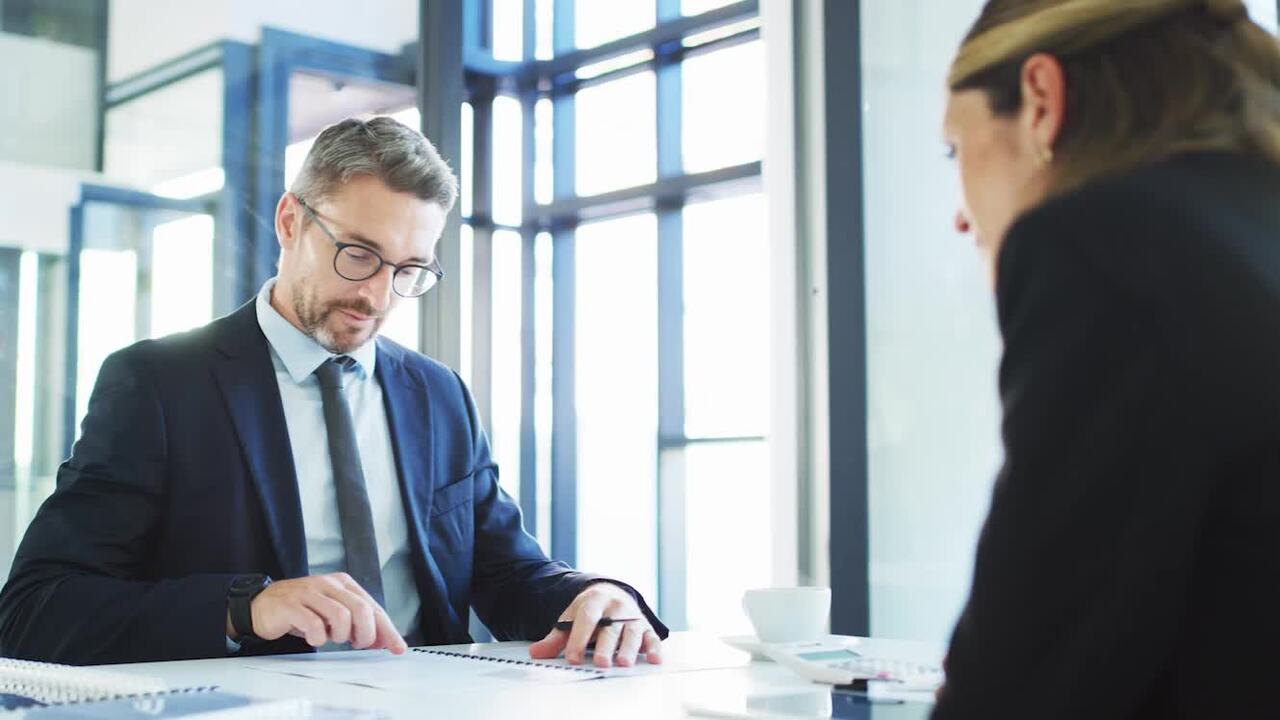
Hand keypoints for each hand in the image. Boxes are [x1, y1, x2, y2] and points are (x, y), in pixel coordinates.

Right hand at [226, 572, 406, 653]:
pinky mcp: (291, 605)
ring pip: (340, 616)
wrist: (262, 605)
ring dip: (340, 635)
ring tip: (331, 638)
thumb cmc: (303, 610)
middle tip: (358, 644)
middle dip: (366, 634)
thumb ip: (357, 623)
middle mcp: (328, 584)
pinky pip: (314, 624)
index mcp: (343, 583)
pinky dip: (318, 637)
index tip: (397, 647)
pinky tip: (315, 638)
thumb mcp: (333, 613)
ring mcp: (309, 592)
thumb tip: (385, 641)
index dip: (387, 629)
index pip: (372, 606)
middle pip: (361, 609)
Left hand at [528, 583, 661, 667]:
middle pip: (611, 627)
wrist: (612, 593)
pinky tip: (653, 659)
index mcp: (594, 600)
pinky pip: (652, 637)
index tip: (573, 658)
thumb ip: (556, 638)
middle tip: (601, 662)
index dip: (579, 638)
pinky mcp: (646, 627)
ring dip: (629, 648)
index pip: (587, 618)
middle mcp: (616, 606)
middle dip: (606, 646)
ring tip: (623, 662)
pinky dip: (653, 648)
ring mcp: (633, 616)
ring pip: (632, 632)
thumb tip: (536, 653)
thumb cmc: (590, 612)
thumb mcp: (571, 619)